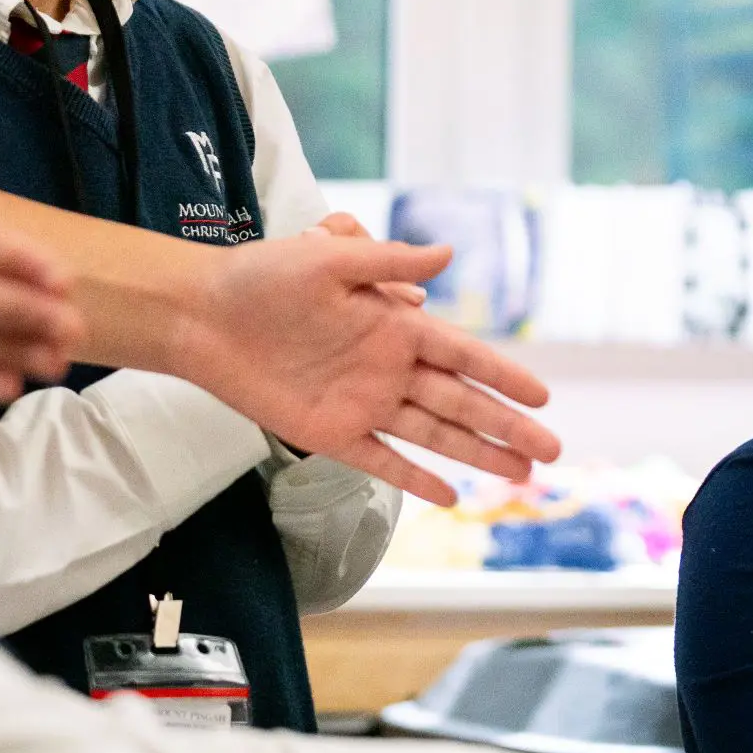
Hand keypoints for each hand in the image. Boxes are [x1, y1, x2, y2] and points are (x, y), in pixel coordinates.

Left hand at [168, 222, 561, 505]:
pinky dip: (415, 478)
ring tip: (519, 476)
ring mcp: (363, 403)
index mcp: (396, 325)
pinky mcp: (329, 433)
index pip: (464, 356)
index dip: (504, 377)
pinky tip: (449, 496)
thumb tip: (448, 256)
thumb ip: (388, 262)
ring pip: (434, 435)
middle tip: (550, 453)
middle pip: (462, 402)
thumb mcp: (329, 258)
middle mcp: (389, 367)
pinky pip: (381, 460)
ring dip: (477, 455)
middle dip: (507, 428)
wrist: (202, 315)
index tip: (542, 398)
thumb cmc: (264, 276)